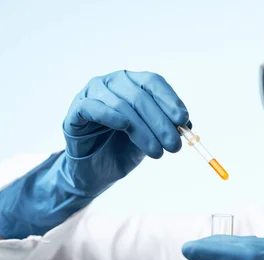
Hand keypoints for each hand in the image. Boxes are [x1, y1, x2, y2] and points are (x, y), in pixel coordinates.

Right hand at [62, 70, 190, 196]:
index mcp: (131, 83)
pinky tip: (124, 126)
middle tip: (175, 146)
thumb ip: (167, 127)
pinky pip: (92, 107)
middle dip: (160, 123)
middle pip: (139, 96)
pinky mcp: (76, 111)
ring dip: (143, 130)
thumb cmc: (124, 149)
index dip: (169, 100)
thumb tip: (187, 125)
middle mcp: (111, 83)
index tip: (183, 120)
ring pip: (121, 105)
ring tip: (157, 153)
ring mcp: (91, 94)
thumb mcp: (152, 137)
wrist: (96, 172)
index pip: (153, 83)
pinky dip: (109, 115)